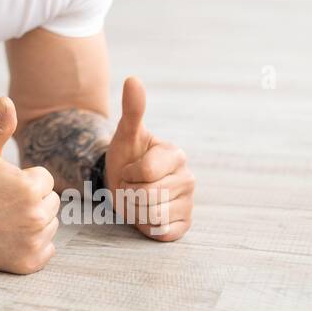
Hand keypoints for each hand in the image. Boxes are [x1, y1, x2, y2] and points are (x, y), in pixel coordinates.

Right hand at [0, 97, 60, 273]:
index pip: (45, 180)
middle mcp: (36, 215)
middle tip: (3, 204)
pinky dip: (33, 245)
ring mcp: (34, 240)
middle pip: (51, 203)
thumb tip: (6, 99)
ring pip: (50, 225)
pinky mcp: (29, 261)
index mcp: (31, 187)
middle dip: (32, 201)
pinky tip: (11, 237)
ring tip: (6, 219)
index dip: (25, 180)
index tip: (3, 187)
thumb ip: (0, 126)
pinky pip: (47, 249)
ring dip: (34, 222)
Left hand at [104, 77, 193, 240]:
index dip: (128, 173)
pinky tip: (147, 214)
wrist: (123, 184)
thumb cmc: (125, 157)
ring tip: (137, 198)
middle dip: (130, 192)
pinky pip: (162, 232)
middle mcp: (188, 178)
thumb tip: (132, 79)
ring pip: (154, 215)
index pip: (146, 173)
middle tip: (131, 185)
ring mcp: (188, 202)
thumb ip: (132, 109)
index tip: (129, 169)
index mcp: (175, 155)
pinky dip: (148, 226)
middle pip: (149, 196)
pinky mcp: (184, 224)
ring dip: (136, 210)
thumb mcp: (124, 135)